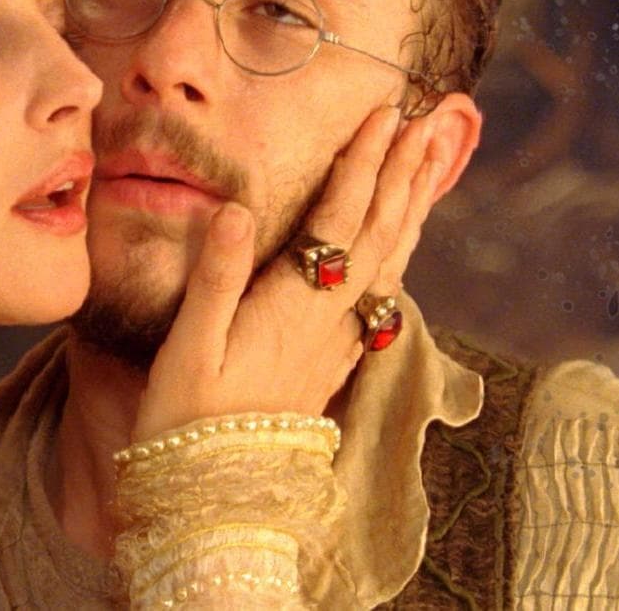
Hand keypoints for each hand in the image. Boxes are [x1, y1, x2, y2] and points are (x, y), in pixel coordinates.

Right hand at [132, 106, 441, 441]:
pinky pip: (380, 296)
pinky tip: (400, 245)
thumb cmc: (186, 425)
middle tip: (432, 119)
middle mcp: (327, 322)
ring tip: (430, 163)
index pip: (338, 218)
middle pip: (379, 232)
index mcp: (292, 307)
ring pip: (388, 263)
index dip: (361, 162)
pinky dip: (398, 254)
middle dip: (403, 171)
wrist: (214, 503)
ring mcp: (335, 345)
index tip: (382, 114)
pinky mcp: (332, 365)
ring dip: (410, 207)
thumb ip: (216, 278)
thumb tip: (237, 209)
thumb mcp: (188, 348)